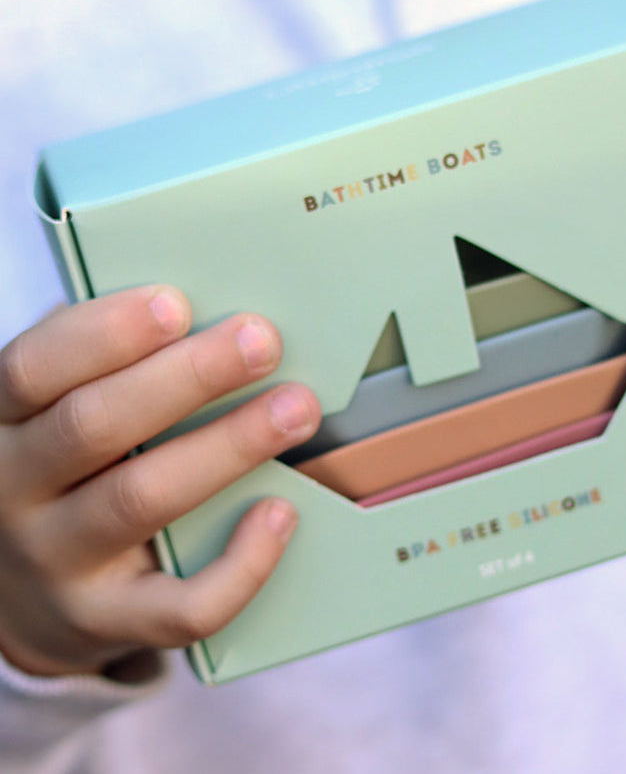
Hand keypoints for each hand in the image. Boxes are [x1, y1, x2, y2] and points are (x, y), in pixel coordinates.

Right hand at [0, 286, 319, 677]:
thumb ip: (109, 367)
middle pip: (93, 426)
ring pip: (142, 500)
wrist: (26, 596)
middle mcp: (13, 493)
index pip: (33, 369)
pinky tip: (281, 513)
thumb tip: (211, 318)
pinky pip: (179, 606)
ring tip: (296, 408)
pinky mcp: (106, 622)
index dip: (104, 333)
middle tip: (261, 341)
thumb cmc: (68, 472)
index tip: (178, 303)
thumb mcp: (59, 412)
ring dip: (228, 447)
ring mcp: (57, 564)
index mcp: (3, 422)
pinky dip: (240, 564)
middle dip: (188, 377)